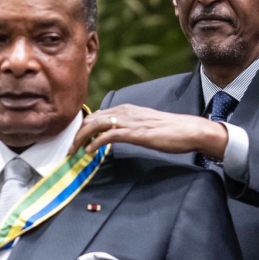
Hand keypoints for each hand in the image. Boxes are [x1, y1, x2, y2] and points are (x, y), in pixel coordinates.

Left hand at [72, 104, 227, 158]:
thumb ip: (130, 127)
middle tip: (68, 148)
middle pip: (92, 119)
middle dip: (77, 133)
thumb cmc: (171, 131)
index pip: (97, 115)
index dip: (83, 127)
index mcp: (127, 108)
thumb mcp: (145, 126)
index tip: (75, 140)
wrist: (190, 130)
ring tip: (73, 151)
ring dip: (81, 138)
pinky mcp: (135, 132)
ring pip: (96, 125)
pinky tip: (89, 151)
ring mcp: (130, 121)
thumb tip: (116, 136)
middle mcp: (125, 111)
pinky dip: (95, 142)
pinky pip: (109, 135)